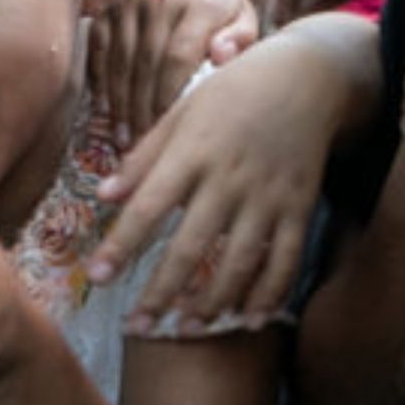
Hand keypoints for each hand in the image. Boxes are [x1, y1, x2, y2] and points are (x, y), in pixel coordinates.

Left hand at [89, 32, 343, 333]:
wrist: (307, 77)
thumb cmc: (234, 91)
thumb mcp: (182, 112)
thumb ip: (144, 156)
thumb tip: (103, 195)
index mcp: (193, 152)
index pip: (149, 207)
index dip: (122, 245)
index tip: (97, 277)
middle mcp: (228, 178)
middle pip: (191, 247)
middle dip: (161, 292)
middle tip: (137, 327)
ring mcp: (267, 196)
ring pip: (239, 262)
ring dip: (212, 301)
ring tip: (187, 327)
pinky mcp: (299, 206)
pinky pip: (285, 259)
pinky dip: (269, 293)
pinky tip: (250, 319)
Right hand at [90, 0, 259, 146]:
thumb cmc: (216, 3)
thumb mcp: (241, 15)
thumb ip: (240, 38)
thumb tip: (222, 57)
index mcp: (198, 2)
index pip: (177, 58)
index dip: (167, 98)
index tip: (165, 129)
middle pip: (145, 64)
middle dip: (141, 110)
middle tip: (140, 145)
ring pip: (119, 60)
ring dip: (119, 103)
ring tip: (123, 137)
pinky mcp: (104, 1)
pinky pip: (97, 47)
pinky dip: (99, 80)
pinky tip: (105, 109)